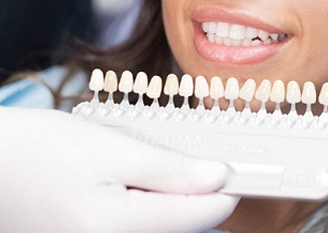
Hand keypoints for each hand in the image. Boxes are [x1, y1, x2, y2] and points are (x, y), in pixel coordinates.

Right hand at [0, 107, 237, 231]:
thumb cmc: (42, 151)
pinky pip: (138, 229)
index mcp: (116, 228)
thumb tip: (219, 178)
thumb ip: (170, 170)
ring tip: (150, 168)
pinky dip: (149, 209)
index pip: (201, 216)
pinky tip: (136, 186)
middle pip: (183, 227)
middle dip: (195, 194)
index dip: (226, 188)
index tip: (239, 168)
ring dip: (171, 202)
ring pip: (162, 229)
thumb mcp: (113, 149)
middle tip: (193, 159)